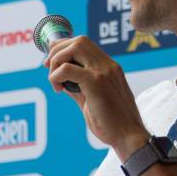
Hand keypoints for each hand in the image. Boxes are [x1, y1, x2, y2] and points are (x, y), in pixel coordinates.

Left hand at [44, 36, 149, 160]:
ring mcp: (104, 72)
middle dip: (57, 50)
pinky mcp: (96, 83)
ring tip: (55, 81)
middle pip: (79, 40)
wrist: (128, 135)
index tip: (51, 61)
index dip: (63, 46)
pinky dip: (56, 76)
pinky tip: (59, 90)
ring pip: (75, 47)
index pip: (84, 43)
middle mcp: (108, 65)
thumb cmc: (112, 122)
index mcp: (109, 67)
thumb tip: (61, 79)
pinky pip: (68, 69)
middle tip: (47, 68)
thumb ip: (78, 86)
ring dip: (57, 60)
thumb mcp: (92, 99)